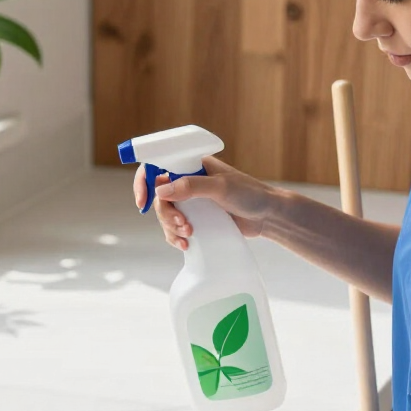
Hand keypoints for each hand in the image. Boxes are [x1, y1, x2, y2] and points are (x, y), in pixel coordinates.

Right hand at [133, 155, 277, 249]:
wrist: (268, 216)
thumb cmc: (249, 194)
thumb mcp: (220, 187)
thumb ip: (191, 187)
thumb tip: (160, 191)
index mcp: (192, 166)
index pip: (158, 167)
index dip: (144, 182)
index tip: (142, 201)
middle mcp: (189, 182)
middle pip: (159, 197)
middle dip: (166, 213)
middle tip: (182, 224)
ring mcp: (192, 202)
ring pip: (166, 215)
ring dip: (171, 227)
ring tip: (189, 235)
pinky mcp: (198, 219)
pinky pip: (176, 228)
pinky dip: (176, 237)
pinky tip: (186, 244)